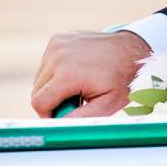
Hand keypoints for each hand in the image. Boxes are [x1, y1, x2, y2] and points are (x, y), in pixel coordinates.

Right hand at [30, 28, 149, 119]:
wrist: (130, 50)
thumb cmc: (120, 79)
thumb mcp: (106, 105)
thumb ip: (81, 118)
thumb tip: (59, 125)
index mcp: (68, 74)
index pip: (39, 102)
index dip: (48, 114)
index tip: (63, 114)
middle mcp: (58, 56)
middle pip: (36, 91)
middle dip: (52, 101)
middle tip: (75, 101)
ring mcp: (56, 45)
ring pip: (40, 78)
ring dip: (53, 86)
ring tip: (76, 86)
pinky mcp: (57, 40)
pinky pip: (45, 64)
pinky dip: (55, 72)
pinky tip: (74, 72)